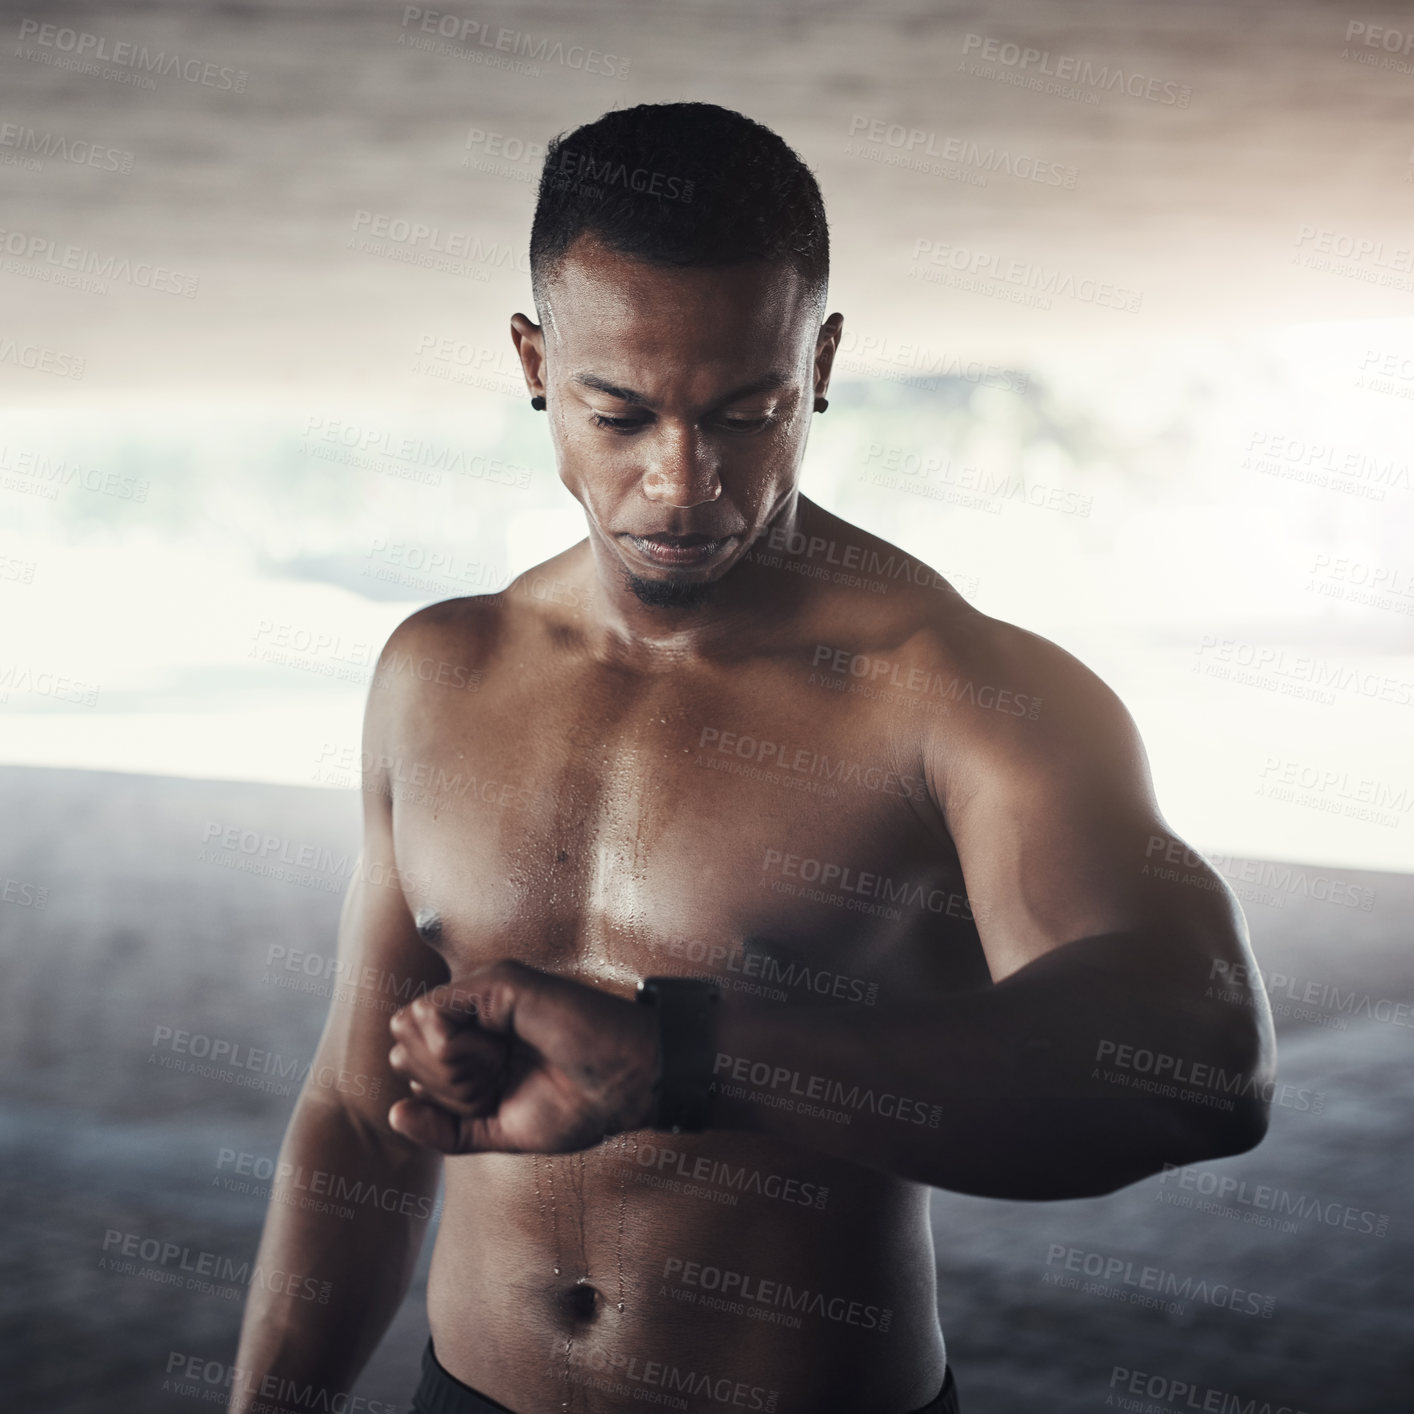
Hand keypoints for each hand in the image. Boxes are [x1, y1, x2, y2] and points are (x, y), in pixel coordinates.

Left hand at [386, 959, 658, 1154]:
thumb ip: (444, 1128)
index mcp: (472, 1041)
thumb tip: (393, 1114)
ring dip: (450, 1068)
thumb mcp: (495, 1130)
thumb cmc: (576, 1105)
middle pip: (401, 1045)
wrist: (623, 1088)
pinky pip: (434, 1015)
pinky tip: (497, 1053)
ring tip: (501, 1067)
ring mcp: (483, 992)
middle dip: (439, 1083)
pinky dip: (455, 1050)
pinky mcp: (496, 982)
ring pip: (412, 1027)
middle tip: (495, 1083)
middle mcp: (473, 1011)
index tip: (490, 1100)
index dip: (437, 1095)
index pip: (406, 1062)